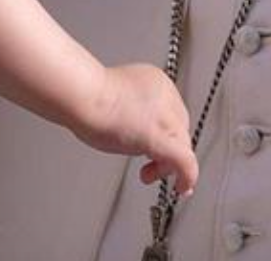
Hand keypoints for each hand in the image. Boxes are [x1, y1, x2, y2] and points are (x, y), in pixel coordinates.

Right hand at [80, 64, 198, 196]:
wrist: (83, 96)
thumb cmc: (87, 97)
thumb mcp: (118, 98)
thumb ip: (131, 111)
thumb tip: (132, 131)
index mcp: (157, 83)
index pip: (173, 113)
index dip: (166, 134)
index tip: (156, 151)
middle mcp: (166, 96)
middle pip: (179, 129)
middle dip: (168, 150)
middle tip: (150, 167)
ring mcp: (164, 116)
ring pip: (183, 145)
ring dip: (168, 165)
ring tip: (149, 174)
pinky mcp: (159, 137)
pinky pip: (184, 160)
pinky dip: (187, 176)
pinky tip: (182, 187)